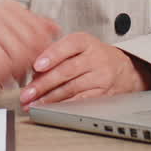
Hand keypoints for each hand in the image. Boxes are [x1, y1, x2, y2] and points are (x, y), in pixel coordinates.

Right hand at [0, 0, 59, 89]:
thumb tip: (56, 28)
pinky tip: (0, 81)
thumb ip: (32, 29)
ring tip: (12, 78)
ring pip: (17, 51)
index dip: (43, 48)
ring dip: (17, 71)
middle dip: (31, 62)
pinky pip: (0, 59)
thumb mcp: (10, 33)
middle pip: (30, 40)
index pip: (38, 27)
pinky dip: (2, 74)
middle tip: (27, 74)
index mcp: (9, 6)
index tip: (41, 62)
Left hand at [20, 31, 150, 108]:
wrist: (123, 68)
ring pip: (71, 88)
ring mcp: (100, 76)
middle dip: (43, 84)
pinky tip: (51, 108)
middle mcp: (95, 58)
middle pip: (67, 70)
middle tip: (27, 93)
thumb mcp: (78, 45)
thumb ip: (56, 52)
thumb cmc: (94, 56)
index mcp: (85, 42)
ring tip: (33, 103)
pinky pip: (80, 101)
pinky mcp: (103, 94)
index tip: (37, 66)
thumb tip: (32, 70)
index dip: (51, 55)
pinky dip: (63, 106)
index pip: (68, 46)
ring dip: (49, 98)